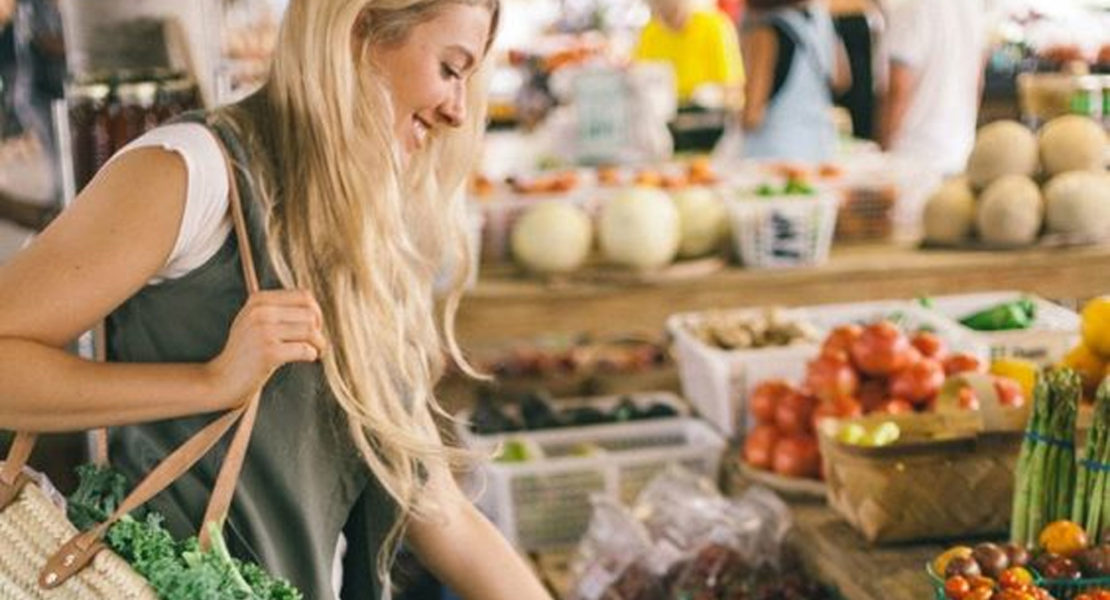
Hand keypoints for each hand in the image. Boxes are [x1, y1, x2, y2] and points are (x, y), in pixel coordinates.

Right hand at [204, 290, 326, 405]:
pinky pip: (304, 349)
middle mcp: (260, 311)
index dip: (316, 312)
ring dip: (319, 344)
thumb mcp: (255, 320)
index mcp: (258, 300)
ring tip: (315, 352)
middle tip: (315, 343)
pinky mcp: (268, 352)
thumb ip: (278, 309)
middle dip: (319, 329)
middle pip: (310, 313)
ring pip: (310, 331)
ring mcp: (263, 331)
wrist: (222, 379)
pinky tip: (308, 358)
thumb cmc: (246, 352)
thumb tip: (315, 309)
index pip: (304, 296)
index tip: (314, 327)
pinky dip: (312, 355)